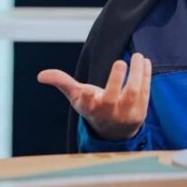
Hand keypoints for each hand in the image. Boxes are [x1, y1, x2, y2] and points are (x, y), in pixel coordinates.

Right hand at [37, 53, 151, 140]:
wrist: (114, 131)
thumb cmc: (93, 107)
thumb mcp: (77, 97)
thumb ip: (62, 82)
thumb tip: (41, 75)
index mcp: (90, 108)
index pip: (87, 104)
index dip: (87, 97)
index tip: (88, 90)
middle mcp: (108, 113)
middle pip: (112, 98)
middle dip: (115, 80)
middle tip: (120, 62)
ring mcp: (125, 114)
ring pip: (132, 93)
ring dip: (137, 74)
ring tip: (138, 56)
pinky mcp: (140, 112)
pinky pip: (145, 92)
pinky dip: (145, 76)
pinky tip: (145, 61)